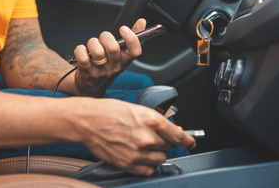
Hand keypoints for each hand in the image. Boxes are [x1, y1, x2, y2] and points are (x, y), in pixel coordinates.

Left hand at [72, 18, 146, 95]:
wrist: (90, 86)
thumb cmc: (107, 65)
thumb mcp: (121, 54)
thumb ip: (131, 38)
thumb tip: (142, 22)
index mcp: (125, 60)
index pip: (135, 51)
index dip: (131, 38)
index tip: (124, 28)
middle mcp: (114, 67)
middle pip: (113, 48)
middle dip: (105, 37)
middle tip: (103, 38)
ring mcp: (100, 71)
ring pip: (97, 51)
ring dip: (92, 43)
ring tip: (92, 45)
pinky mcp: (86, 72)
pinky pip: (82, 56)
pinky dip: (80, 49)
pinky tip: (83, 51)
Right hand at [78, 98, 195, 174]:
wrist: (87, 122)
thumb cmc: (108, 111)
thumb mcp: (136, 108)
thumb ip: (155, 119)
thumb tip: (169, 126)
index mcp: (150, 119)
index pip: (178, 135)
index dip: (187, 140)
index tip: (191, 142)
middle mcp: (146, 137)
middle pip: (169, 147)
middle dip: (165, 143)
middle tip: (155, 137)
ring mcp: (137, 153)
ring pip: (160, 159)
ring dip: (157, 154)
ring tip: (145, 146)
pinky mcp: (128, 164)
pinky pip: (148, 170)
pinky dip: (148, 165)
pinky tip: (141, 156)